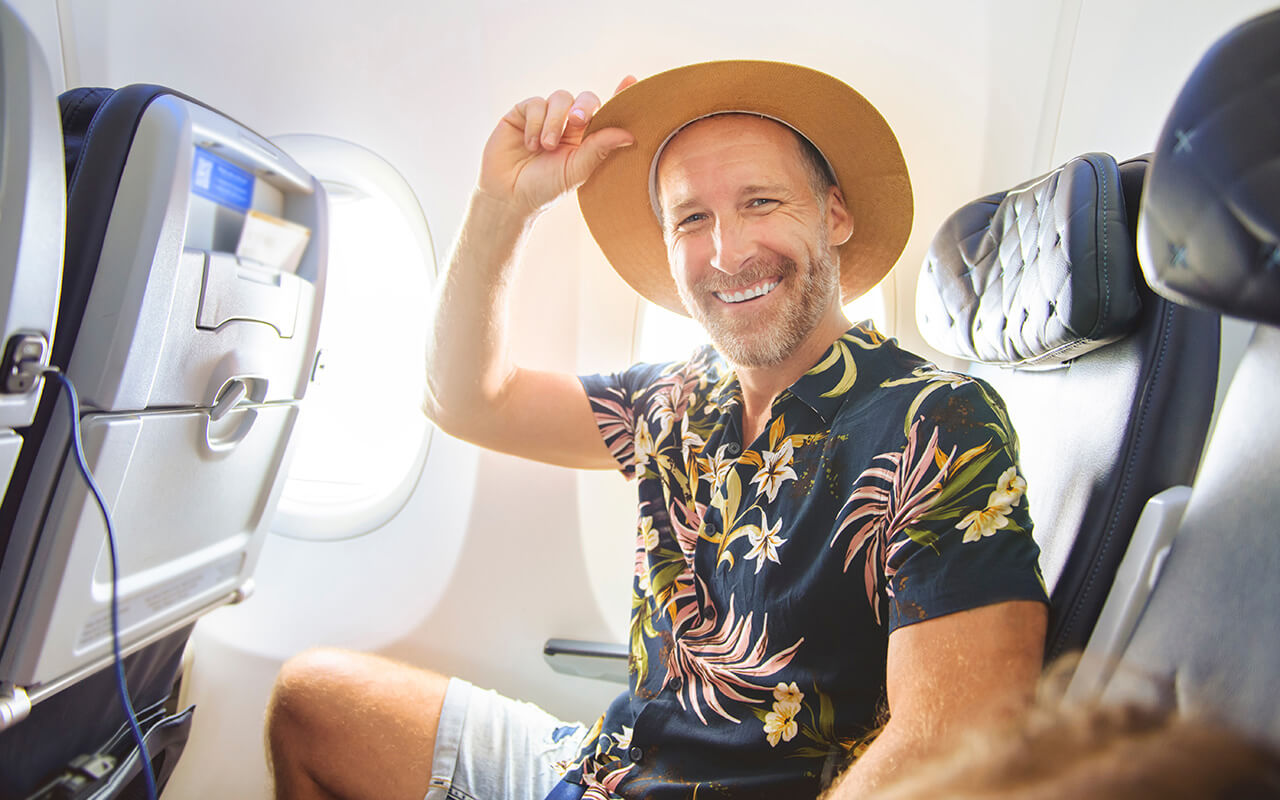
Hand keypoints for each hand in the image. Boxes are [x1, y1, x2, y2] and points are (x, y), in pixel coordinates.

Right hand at [477, 76, 637, 217]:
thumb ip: (598, 149)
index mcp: (586, 138)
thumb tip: (628, 135)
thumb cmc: (545, 188)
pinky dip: (535, 123)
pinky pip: (536, 103)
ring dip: (555, 121)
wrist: (508, 195)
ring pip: (561, 98)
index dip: (619, 95)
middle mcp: (568, 124)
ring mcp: (546, 116)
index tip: (631, 80)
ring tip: (547, 146)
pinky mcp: (523, 112)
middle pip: (585, 99)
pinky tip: (530, 144)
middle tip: (577, 121)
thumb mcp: (575, 171)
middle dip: (584, 107)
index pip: (606, 112)